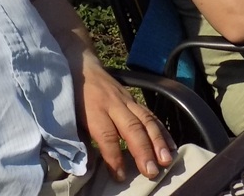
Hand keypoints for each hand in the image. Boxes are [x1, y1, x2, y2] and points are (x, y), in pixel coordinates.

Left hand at [75, 58, 175, 181]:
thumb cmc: (74, 97)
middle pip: (132, 128)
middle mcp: (113, 105)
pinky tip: (171, 146)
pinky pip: (151, 115)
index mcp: (94, 111)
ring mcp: (127, 100)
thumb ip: (81, 141)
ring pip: (146, 120)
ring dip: (158, 142)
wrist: (82, 66)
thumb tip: (89, 167)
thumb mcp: (72, 119)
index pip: (107, 136)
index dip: (114, 157)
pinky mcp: (135, 99)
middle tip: (151, 172)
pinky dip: (162, 131)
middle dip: (144, 151)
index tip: (121, 176)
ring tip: (166, 160)